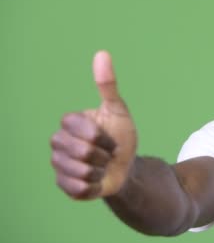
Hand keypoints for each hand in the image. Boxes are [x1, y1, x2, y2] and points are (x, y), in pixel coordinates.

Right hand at [51, 51, 137, 199]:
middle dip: (103, 154)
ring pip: (81, 171)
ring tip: (102, 166)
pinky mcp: (64, 185)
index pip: (81, 129)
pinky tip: (97, 180)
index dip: (102, 135)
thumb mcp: (118, 110)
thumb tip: (102, 53)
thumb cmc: (121, 136)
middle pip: (81, 151)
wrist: (126, 166)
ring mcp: (58, 164)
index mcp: (69, 123)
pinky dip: (95, 186)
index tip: (109, 136)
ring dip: (100, 171)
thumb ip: (107, 84)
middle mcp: (58, 142)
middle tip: (107, 153)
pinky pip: (79, 189)